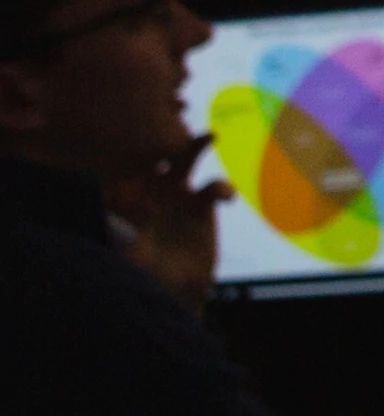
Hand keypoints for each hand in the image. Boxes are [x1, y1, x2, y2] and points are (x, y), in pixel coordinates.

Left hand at [111, 145, 216, 300]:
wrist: (176, 290)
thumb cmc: (146, 276)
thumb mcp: (135, 256)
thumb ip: (132, 233)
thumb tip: (134, 210)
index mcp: (125, 198)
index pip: (124, 164)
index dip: (131, 148)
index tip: (142, 141)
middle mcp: (149, 191)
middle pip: (156, 153)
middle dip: (165, 136)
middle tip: (180, 124)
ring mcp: (177, 195)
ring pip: (185, 160)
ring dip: (196, 146)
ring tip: (211, 137)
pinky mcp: (202, 207)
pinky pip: (214, 188)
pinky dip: (223, 187)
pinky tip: (227, 198)